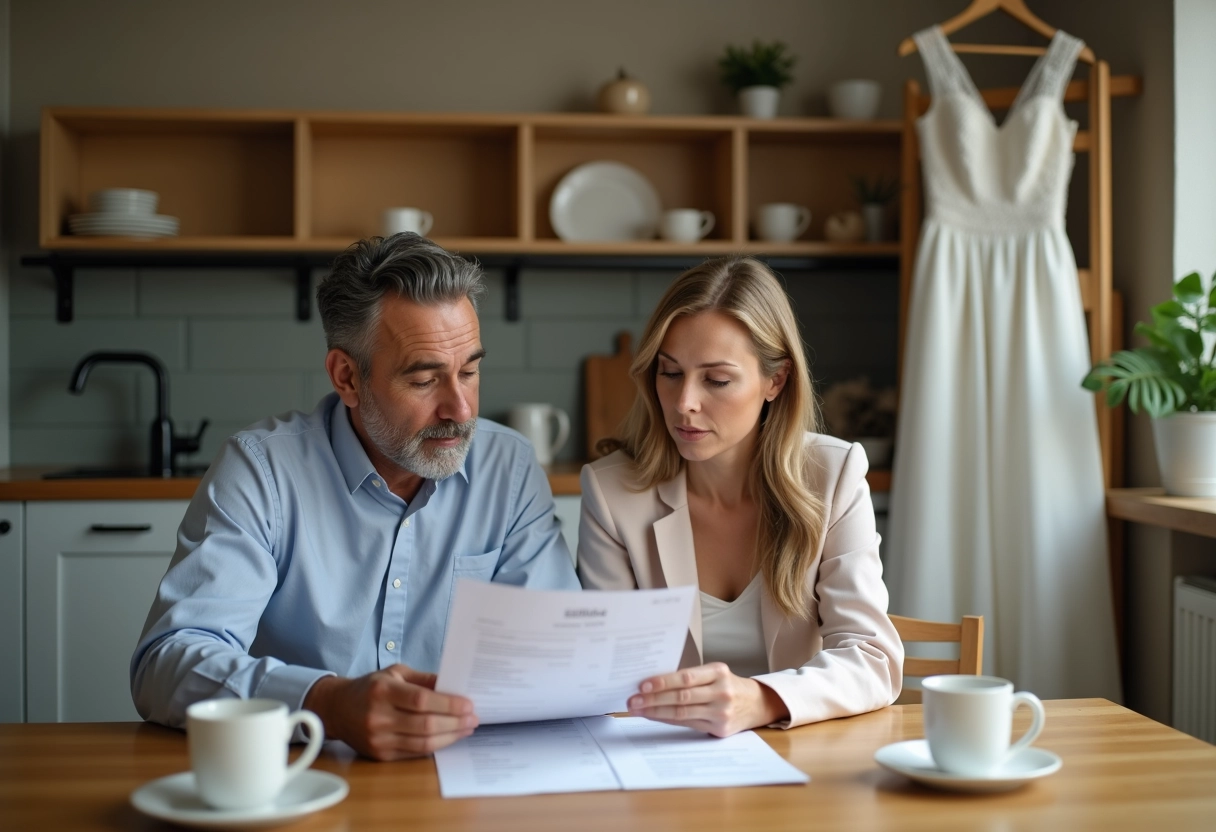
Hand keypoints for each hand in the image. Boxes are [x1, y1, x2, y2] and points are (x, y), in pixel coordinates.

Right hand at [303, 664, 477, 760]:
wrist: (337, 709)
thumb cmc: (371, 687)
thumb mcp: (395, 673)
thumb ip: (424, 679)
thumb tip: (453, 686)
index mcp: (382, 691)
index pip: (421, 700)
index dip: (448, 705)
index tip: (468, 704)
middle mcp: (378, 717)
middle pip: (425, 724)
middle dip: (455, 723)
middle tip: (473, 718)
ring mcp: (377, 739)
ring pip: (422, 743)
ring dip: (449, 737)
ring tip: (466, 729)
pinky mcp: (379, 755)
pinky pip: (414, 753)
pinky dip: (435, 746)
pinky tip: (448, 738)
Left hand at [626, 662, 788, 736]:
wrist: (756, 703)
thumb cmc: (727, 685)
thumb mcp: (715, 674)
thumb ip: (691, 678)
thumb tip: (653, 682)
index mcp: (718, 672)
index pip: (686, 678)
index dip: (663, 682)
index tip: (642, 685)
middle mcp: (721, 692)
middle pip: (681, 697)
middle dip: (653, 699)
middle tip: (632, 700)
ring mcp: (721, 712)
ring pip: (682, 713)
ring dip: (656, 712)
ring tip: (637, 710)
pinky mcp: (720, 728)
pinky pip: (688, 724)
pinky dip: (668, 720)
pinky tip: (654, 716)